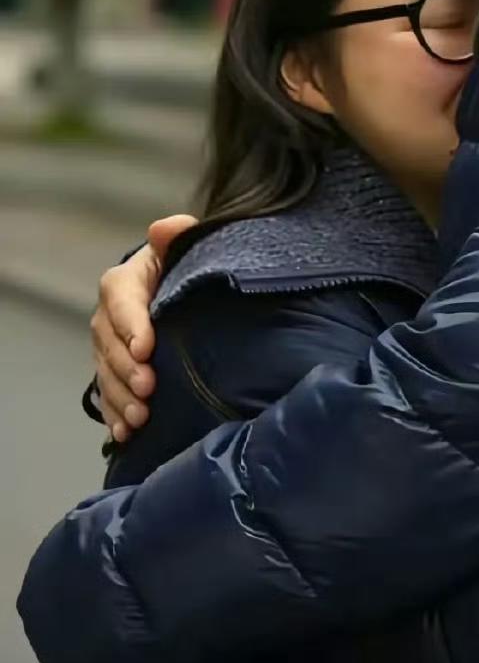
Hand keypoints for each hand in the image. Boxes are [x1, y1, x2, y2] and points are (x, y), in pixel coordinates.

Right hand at [89, 214, 197, 441]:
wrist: (186, 290)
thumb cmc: (186, 264)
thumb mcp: (186, 245)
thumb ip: (178, 235)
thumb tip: (165, 228)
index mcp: (124, 283)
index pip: (120, 301)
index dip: (130, 325)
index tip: (146, 348)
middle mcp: (110, 317)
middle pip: (109, 344)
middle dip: (126, 369)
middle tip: (148, 388)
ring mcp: (110, 347)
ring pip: (106, 374)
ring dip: (120, 397)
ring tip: (140, 418)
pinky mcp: (117, 372)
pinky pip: (109, 395)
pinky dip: (115, 415)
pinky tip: (125, 434)